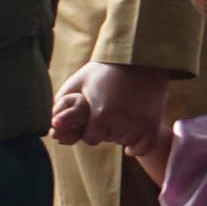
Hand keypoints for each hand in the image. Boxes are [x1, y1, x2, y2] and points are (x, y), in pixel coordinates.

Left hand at [50, 62, 177, 166]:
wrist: (139, 57)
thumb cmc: (105, 69)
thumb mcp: (78, 82)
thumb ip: (61, 104)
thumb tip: (53, 127)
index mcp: (101, 113)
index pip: (90, 138)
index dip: (90, 128)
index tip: (95, 115)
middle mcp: (121, 122)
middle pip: (108, 139)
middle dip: (106, 128)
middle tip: (111, 108)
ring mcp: (139, 124)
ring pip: (124, 141)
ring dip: (121, 133)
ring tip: (123, 110)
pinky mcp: (153, 124)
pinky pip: (142, 148)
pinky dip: (136, 146)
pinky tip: (131, 140)